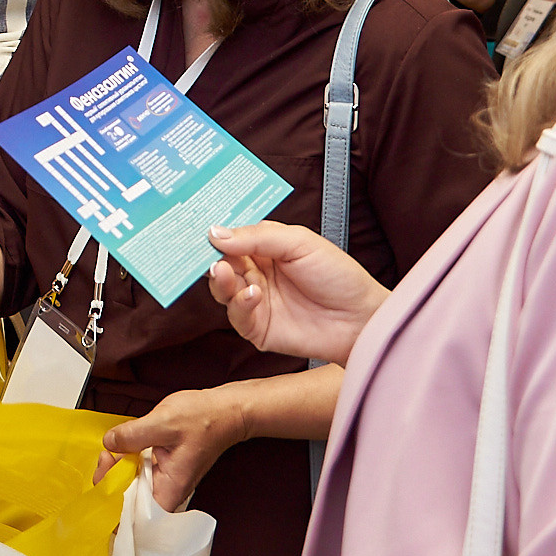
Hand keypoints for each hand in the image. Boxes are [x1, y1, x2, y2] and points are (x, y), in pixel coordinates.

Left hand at [96, 387, 244, 511]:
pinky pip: (138, 475)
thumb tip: (109, 443)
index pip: (131, 515)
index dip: (110, 498)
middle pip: (127, 501)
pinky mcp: (163, 472)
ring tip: (113, 450)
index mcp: (168, 490)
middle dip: (110, 479)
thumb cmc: (205, 420)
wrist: (226, 412)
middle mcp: (167, 493)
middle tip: (107, 454)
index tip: (106, 471)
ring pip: (131, 487)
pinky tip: (124, 448)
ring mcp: (165, 483)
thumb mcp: (162, 422)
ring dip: (117, 470)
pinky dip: (128, 463)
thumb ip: (131, 435)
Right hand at [203, 222, 388, 365]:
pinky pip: (237, 316)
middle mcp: (256, 273)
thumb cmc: (338, 276)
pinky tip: (252, 294)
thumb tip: (215, 233)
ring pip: (222, 290)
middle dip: (208, 257)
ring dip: (220, 280)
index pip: (230, 238)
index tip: (195, 227)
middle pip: (220, 264)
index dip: (213, 234)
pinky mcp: (258, 328)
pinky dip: (239, 303)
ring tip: (225, 271)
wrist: (361, 318)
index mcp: (264, 249)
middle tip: (200, 252)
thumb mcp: (299, 242)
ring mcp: (256, 302)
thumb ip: (257, 237)